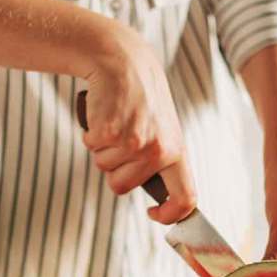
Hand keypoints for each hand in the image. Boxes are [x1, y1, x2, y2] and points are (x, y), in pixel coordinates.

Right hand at [80, 23, 196, 223]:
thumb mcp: (163, 129)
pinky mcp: (109, 131)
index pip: (186, 198)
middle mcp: (158, 150)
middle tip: (120, 139)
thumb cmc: (142, 100)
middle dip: (113, 169)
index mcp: (176, 151)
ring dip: (102, 148)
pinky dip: (90, 134)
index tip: (153, 213)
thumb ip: (161, 161)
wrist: (124, 62)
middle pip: (121, 186)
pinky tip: (103, 115)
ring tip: (115, 122)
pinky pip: (91, 147)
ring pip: (103, 168)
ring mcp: (133, 141)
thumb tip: (161, 200)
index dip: (170, 215)